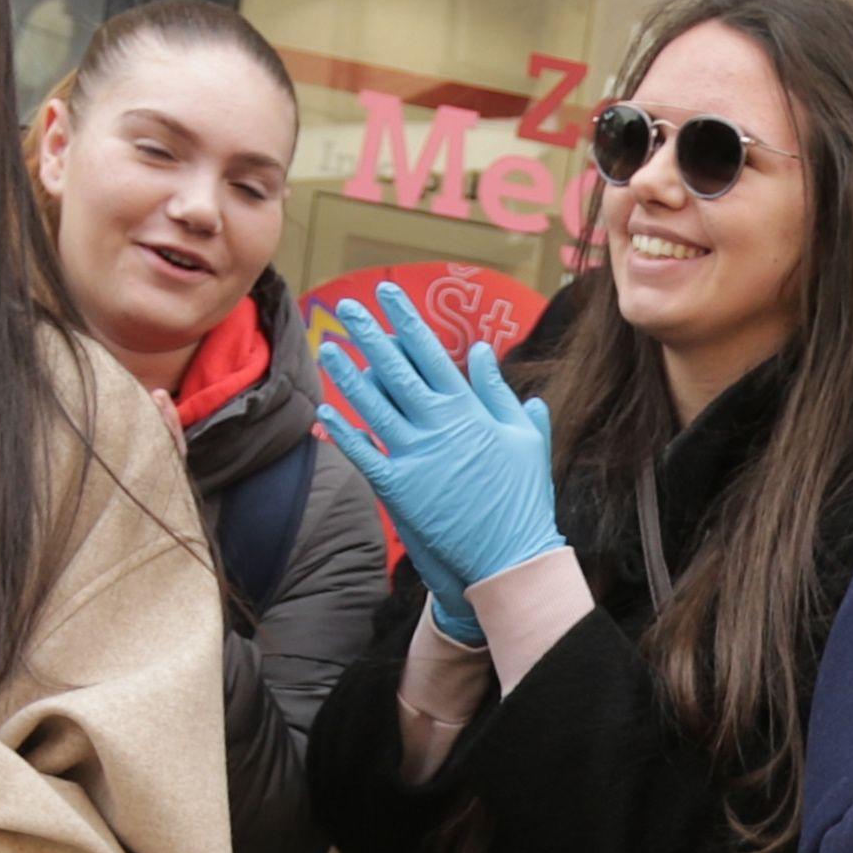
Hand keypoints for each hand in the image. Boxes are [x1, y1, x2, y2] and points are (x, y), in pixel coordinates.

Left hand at [315, 294, 561, 613]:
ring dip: (347, 375)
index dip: (407, 320)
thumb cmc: (523, 500)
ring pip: (373, 406)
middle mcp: (439, 426)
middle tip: (348, 308)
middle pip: (396, 370)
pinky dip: (344, 432)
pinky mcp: (400, 489)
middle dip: (370, 335)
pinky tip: (326, 411)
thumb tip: (481, 352)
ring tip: (328, 347)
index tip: (389, 294)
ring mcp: (416, 456)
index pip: (431, 352)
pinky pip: (365, 454)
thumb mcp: (526, 439)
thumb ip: (500, 393)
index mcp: (470, 410)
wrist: (512, 558)